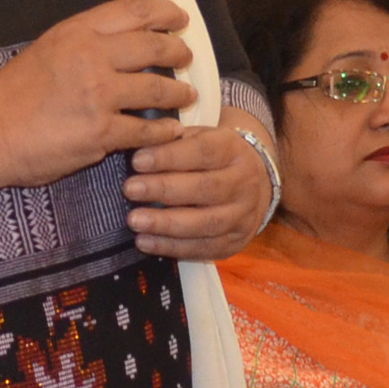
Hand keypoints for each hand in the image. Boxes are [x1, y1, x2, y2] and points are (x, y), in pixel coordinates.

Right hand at [0, 0, 192, 189]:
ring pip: (158, 89)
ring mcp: (99, 95)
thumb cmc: (13, 94)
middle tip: (185, 59)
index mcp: (77, 32)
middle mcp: (91, 57)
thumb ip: (85, 42)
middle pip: (154, 46)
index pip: (134, 11)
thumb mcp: (48, 49)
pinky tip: (171, 131)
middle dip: (178, 52)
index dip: (165, 12)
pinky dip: (165, 131)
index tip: (180, 19)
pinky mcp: (102, 132)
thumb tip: (124, 44)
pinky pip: (147, 130)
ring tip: (185, 96)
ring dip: (179, 93)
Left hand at [129, 123, 273, 260]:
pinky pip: (203, 249)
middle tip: (130, 189)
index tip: (137, 161)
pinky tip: (145, 242)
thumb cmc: (214, 158)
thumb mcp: (199, 138)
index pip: (203, 151)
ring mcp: (243, 216)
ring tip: (135, 221)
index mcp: (233, 150)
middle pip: (205, 188)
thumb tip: (136, 146)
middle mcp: (244, 183)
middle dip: (164, 189)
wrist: (258, 183)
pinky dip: (171, 247)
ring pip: (206, 223)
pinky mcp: (235, 243)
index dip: (169, 157)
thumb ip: (172, 141)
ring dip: (166, 224)